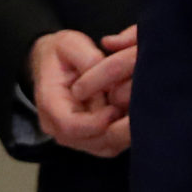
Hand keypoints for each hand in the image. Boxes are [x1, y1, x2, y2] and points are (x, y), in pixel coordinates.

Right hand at [31, 30, 129, 157]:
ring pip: (103, 147)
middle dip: (117, 131)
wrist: (55, 61)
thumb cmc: (63, 52)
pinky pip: (110, 145)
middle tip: (140, 115)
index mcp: (49, 103)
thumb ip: (88, 61)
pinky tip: (139, 118)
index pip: (69, 126)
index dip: (95, 122)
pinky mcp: (90, 137)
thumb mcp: (71, 44)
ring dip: (125, 134)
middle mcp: (57, 126)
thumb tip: (107, 83)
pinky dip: (126, 135)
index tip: (115, 109)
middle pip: (90, 141)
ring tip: (142, 115)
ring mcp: (74, 136)